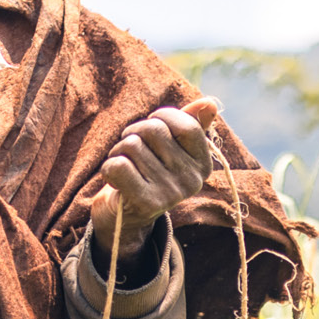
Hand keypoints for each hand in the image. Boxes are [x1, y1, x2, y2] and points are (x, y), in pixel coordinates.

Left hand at [91, 105, 213, 262]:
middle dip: (134, 132)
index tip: (153, 122)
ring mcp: (170, 193)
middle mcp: (192, 181)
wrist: (127, 215)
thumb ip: (191, 123)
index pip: (188, 125)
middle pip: (154, 130)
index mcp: (203, 165)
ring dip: (118, 150)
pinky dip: (108, 166)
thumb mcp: (172, 147)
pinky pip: (119, 165)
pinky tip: (115, 178)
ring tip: (124, 165)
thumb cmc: (150, 171)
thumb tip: (210, 103)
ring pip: (132, 145)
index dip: (164, 116)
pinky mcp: (146, 203)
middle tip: (131, 149)